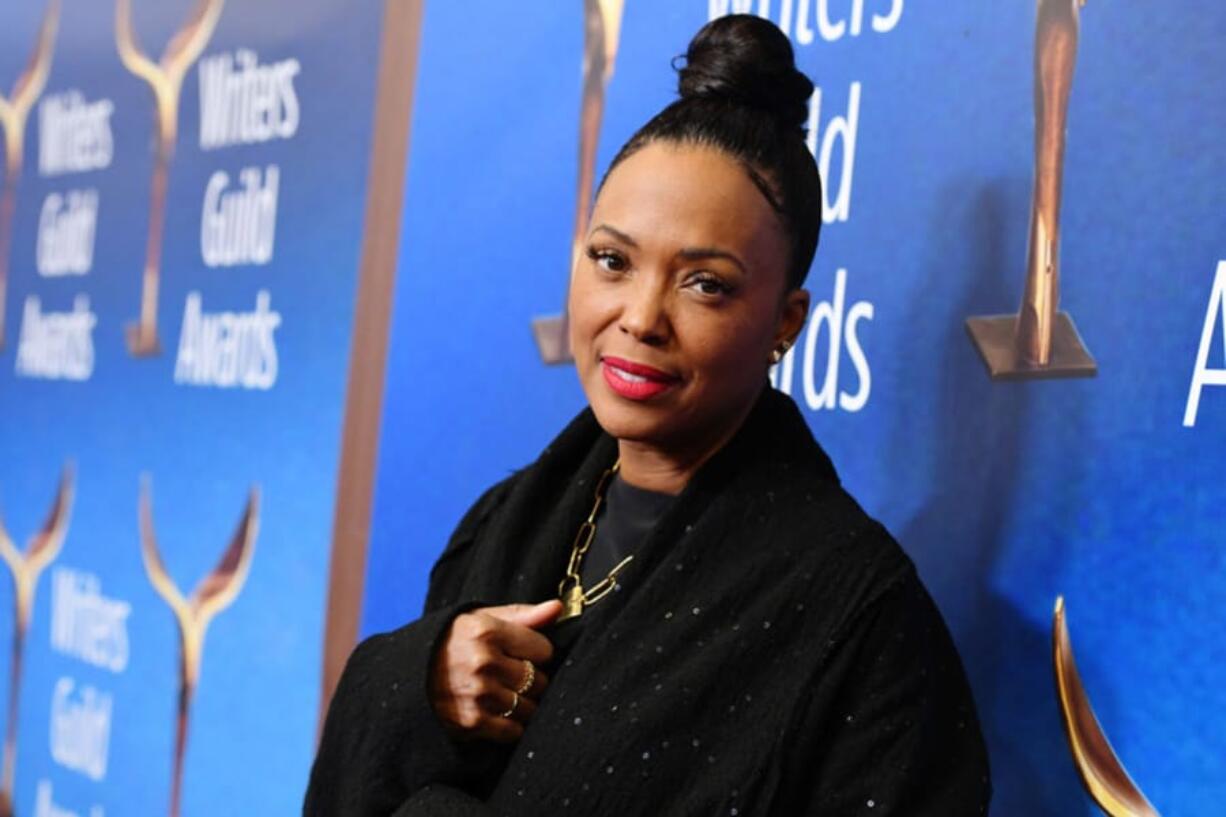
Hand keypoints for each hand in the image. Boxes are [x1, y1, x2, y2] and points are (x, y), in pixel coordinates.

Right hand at [430, 600, 561, 742]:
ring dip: (522, 704)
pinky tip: (496, 712)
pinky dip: (511, 725)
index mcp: (487, 631)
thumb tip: (558, 608)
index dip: (536, 653)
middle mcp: (483, 662)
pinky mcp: (471, 722)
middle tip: (511, 676)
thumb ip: (522, 615)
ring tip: (503, 694)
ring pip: (530, 707)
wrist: (407, 676)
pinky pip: (514, 731)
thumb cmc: (451, 643)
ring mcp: (478, 694)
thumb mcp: (481, 619)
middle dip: (531, 680)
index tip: (521, 654)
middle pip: (539, 680)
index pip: (544, 649)